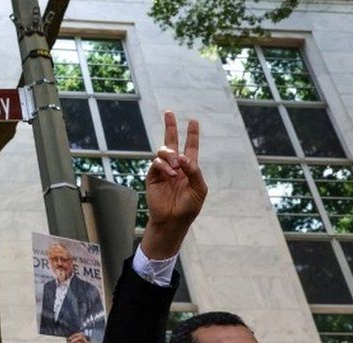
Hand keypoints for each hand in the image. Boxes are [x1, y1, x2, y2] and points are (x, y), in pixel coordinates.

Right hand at [141, 111, 206, 258]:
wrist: (172, 220)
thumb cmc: (188, 207)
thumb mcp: (199, 189)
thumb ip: (194, 171)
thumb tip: (182, 157)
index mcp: (189, 168)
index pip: (191, 147)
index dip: (192, 134)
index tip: (193, 121)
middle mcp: (175, 166)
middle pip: (172, 142)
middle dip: (170, 126)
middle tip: (169, 112)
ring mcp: (163, 171)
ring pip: (163, 151)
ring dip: (170, 154)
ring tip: (174, 166)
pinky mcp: (152, 177)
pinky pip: (156, 164)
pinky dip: (163, 166)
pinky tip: (170, 173)